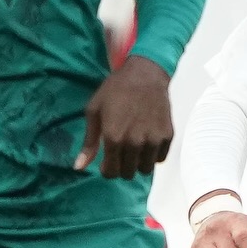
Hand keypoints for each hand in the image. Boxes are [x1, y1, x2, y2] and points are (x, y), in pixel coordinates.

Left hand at [76, 55, 172, 179]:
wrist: (145, 74)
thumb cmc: (115, 90)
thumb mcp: (94, 111)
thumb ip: (88, 142)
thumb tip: (78, 167)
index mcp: (113, 137)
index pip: (111, 172)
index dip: (107, 169)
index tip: (107, 161)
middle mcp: (134, 142)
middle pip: (128, 173)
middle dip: (122, 166)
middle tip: (121, 152)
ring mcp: (153, 140)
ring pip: (145, 169)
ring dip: (138, 163)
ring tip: (135, 148)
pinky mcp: (168, 136)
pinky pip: (160, 159)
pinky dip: (153, 154)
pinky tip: (147, 140)